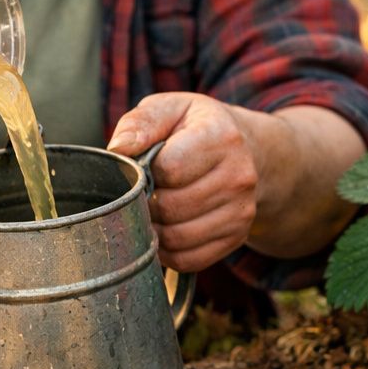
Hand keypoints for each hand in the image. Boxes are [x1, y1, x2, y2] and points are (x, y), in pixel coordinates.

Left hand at [107, 93, 261, 273]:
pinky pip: (189, 259)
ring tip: (152, 211)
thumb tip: (119, 149)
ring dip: (154, 230)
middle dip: (147, 203)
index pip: (169, 169)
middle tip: (145, 193)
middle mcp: (239, 176)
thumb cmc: (197, 129)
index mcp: (222, 137)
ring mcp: (241, 210)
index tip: (146, 166)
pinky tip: (165, 230)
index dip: (147, 171)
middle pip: (172, 207)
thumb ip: (142, 123)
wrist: (247, 150)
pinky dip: (168, 252)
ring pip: (177, 237)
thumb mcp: (171, 109)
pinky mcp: (237, 237)